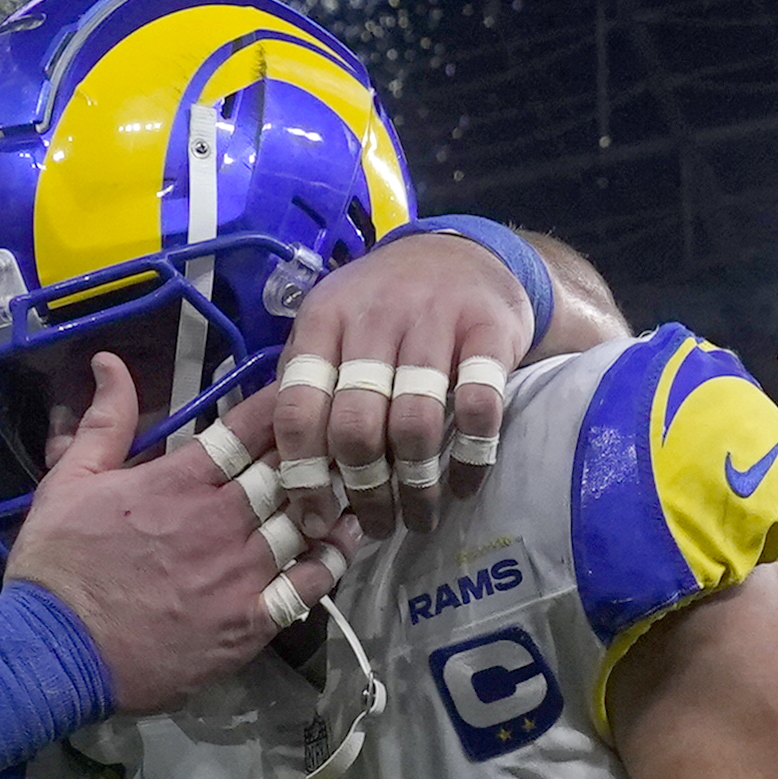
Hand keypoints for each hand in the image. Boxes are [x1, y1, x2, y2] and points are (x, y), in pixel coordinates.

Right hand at [6, 354, 341, 714]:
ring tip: (353, 482)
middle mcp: (218, 519)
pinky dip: (331, 561)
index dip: (281, 404)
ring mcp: (238, 572)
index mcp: (178, 480)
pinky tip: (344, 542)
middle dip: (314, 451)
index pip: (247, 428)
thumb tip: (111, 361)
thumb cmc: (58, 564)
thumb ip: (105, 421)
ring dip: (331, 500)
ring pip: (305, 523)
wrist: (56, 651)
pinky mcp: (248, 622)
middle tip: (338, 435)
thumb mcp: (68, 480)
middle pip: (286, 472)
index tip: (303, 390)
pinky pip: (306, 586)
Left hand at [268, 233, 536, 543]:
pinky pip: (477, 409)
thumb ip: (310, 388)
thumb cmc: (387, 308)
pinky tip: (464, 485)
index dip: (303, 474)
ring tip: (419, 519)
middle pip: (356, 425)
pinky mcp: (488, 330)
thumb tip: (289, 482)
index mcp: (323, 321)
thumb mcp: (334, 329)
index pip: (298, 408)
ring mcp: (433, 320)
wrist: (467, 253)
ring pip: (414, 424)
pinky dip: (470, 458)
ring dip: (416, 487)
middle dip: (365, 490)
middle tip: (376, 525)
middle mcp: (374, 317)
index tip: (317, 518)